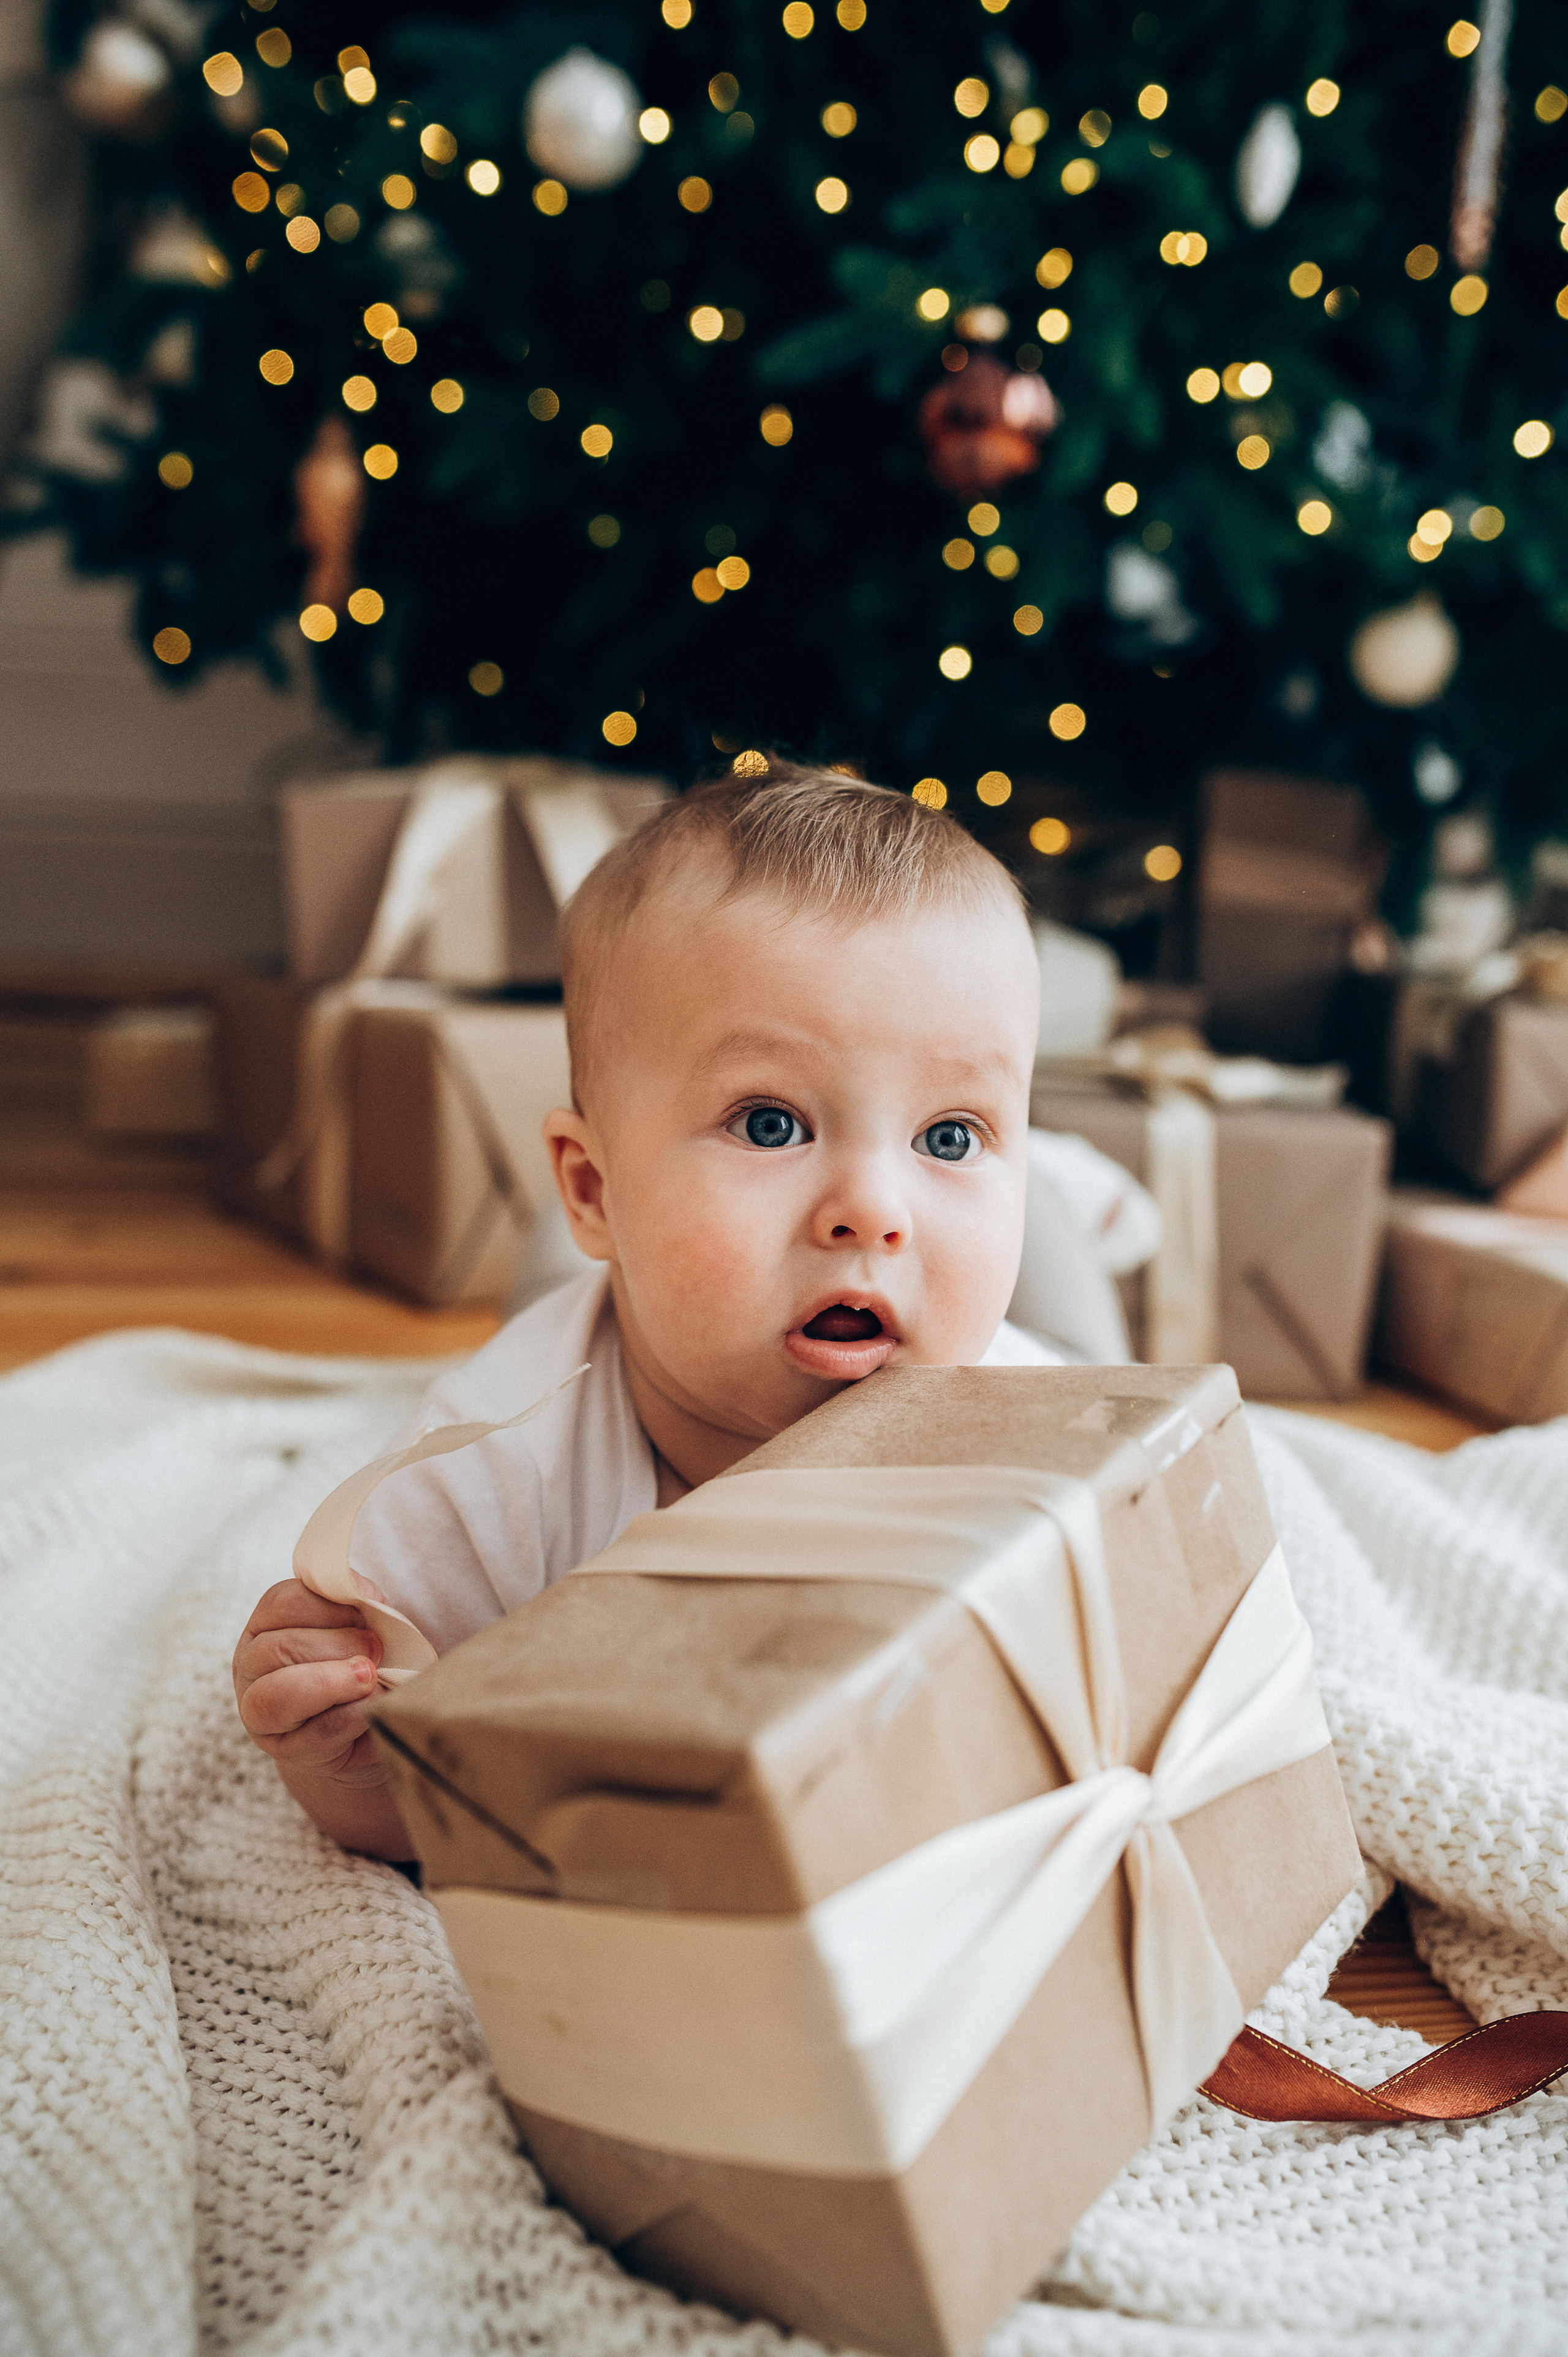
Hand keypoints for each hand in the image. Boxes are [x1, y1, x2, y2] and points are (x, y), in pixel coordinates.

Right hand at [233, 1575, 388, 1785]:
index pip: (283, 1603)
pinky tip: (372, 1708)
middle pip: (278, 1647)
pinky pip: (316, 1734)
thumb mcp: (362, 1623)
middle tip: (377, 1650)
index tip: (368, 1614)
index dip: (332, 1606)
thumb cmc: (362, 1662)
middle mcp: (251, 1665)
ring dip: (335, 1683)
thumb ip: (359, 1603)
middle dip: (337, 1646)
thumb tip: (363, 1595)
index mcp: (266, 1623)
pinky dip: (352, 1717)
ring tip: (370, 1679)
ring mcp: (258, 1712)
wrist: (366, 1723)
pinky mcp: (286, 1751)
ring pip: (280, 1695)